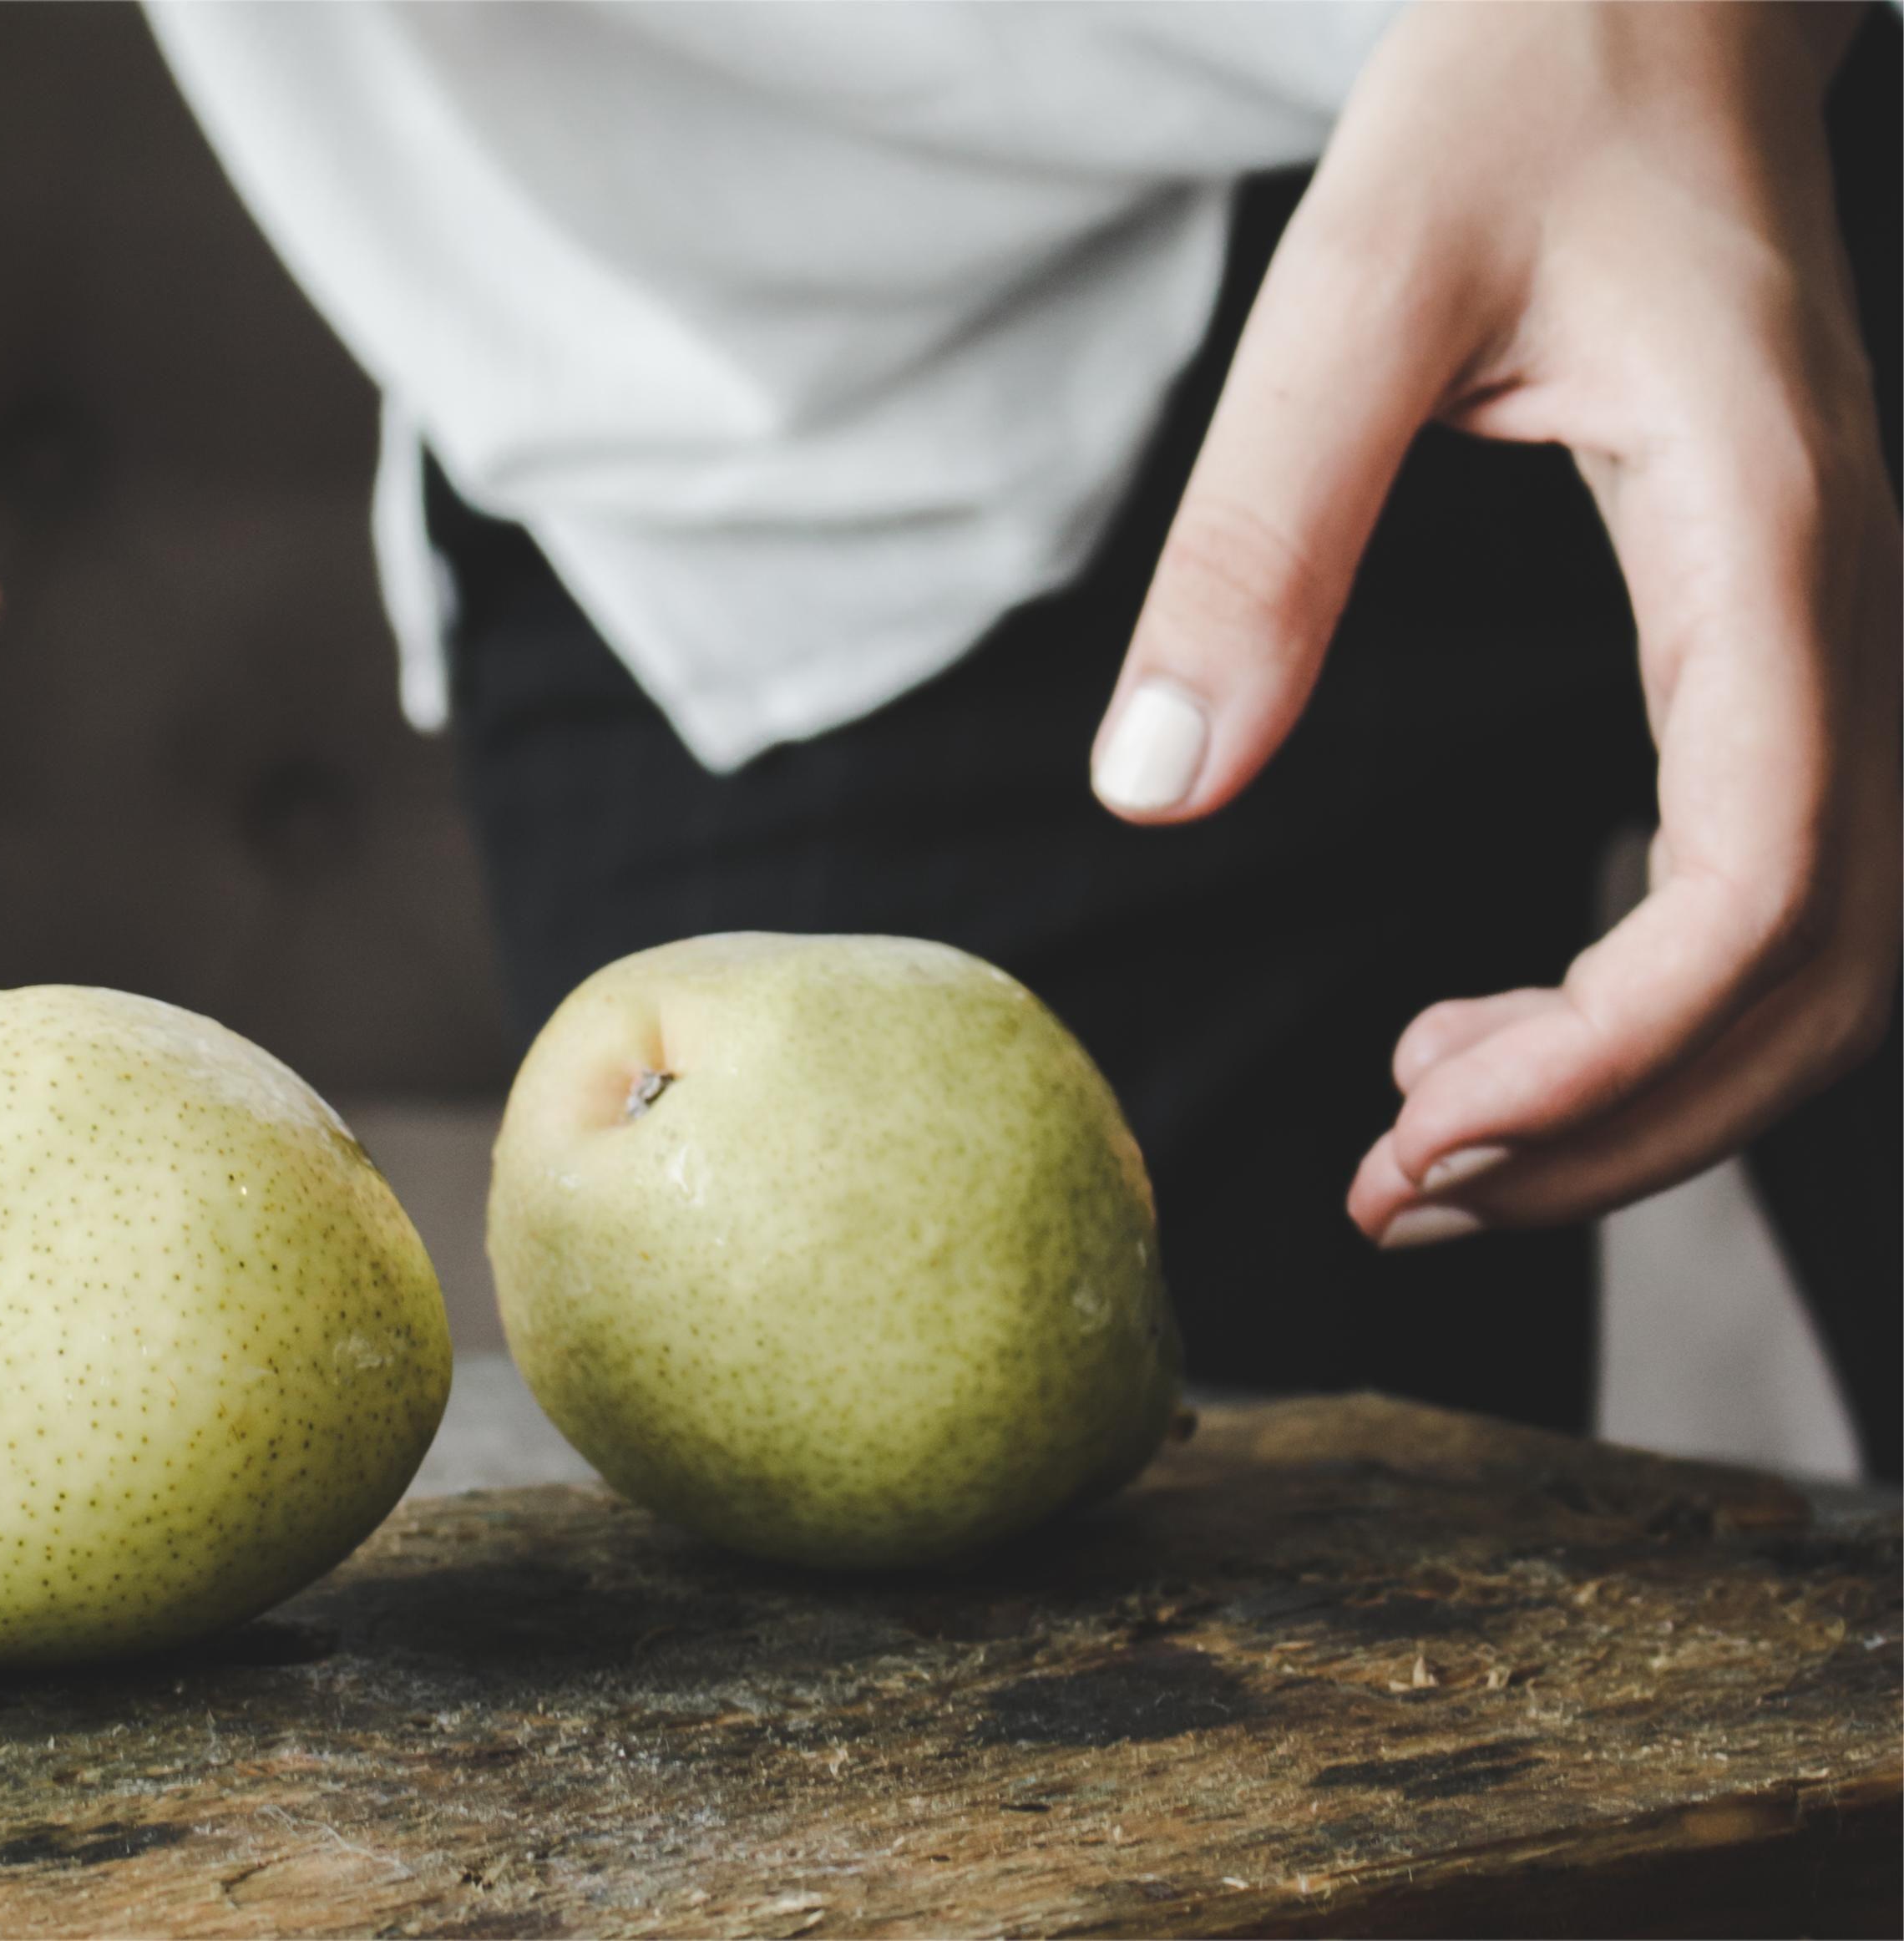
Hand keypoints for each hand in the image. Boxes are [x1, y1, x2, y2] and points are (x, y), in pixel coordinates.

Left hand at [1086, 2, 1897, 1244]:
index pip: (1759, 885)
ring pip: (1829, 956)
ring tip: (1433, 1144)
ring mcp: (1847, 636)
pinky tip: (1493, 1025)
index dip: (1609, 1057)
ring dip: (1647, 1089)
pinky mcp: (1792, 638)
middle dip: (1623, 1128)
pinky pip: (1781, 880)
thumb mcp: (1351, 296)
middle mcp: (1857, 616)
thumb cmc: (1522, 99)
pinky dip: (1652, 999)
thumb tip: (1156, 781)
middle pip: (1824, 975)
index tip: (1419, 1133)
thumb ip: (1260, 536)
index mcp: (1773, 545)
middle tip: (1398, 1195)